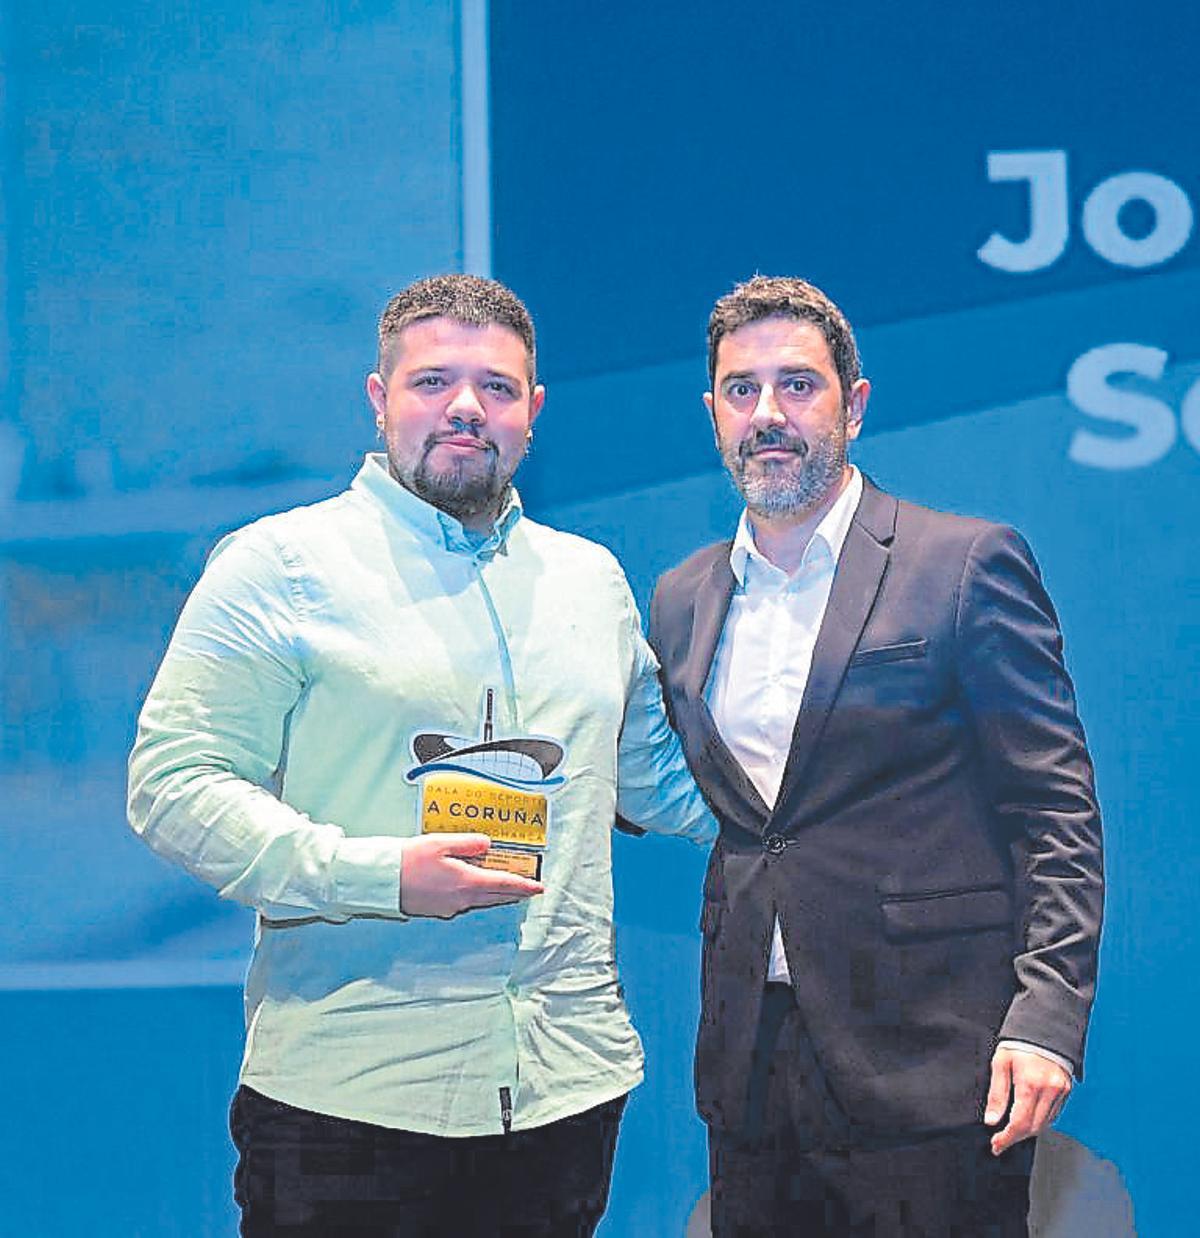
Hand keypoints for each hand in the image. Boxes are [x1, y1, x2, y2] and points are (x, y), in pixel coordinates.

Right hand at [399, 833, 543, 918]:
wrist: (382, 881)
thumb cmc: (408, 860)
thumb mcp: (441, 842)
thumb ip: (468, 843)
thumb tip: (488, 844)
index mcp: (466, 881)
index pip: (503, 884)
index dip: (523, 886)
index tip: (538, 888)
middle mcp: (462, 898)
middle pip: (496, 896)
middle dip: (514, 892)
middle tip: (528, 888)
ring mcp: (450, 907)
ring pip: (482, 901)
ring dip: (497, 894)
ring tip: (507, 886)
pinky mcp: (439, 909)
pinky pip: (466, 903)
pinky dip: (477, 895)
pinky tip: (475, 887)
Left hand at [984, 1045, 1071, 1155]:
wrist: (1043, 1026)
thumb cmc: (1018, 1042)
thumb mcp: (1000, 1063)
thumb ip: (997, 1094)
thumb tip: (992, 1120)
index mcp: (1031, 1083)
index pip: (1020, 1123)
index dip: (1007, 1138)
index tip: (996, 1145)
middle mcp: (1050, 1090)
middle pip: (1034, 1128)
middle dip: (1016, 1137)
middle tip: (1001, 1140)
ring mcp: (1061, 1091)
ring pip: (1045, 1124)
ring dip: (1028, 1131)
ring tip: (1012, 1130)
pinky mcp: (1067, 1090)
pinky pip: (1054, 1114)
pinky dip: (1040, 1120)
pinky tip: (1028, 1118)